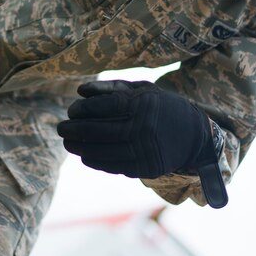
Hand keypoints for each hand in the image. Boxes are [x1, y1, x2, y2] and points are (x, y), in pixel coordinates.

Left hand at [57, 80, 227, 207]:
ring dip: (81, 148)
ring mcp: (146, 150)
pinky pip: (115, 166)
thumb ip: (112, 87)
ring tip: (68, 143)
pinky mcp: (146, 168)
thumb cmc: (162, 107)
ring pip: (105, 152)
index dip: (84, 109)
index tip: (71, 110)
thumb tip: (81, 91)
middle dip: (76, 130)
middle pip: (101, 131)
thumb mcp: (143, 89)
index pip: (106, 106)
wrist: (194, 136)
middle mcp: (145, 128)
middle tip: (61, 129)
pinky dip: (96, 161)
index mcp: (144, 104)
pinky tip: (85, 155)